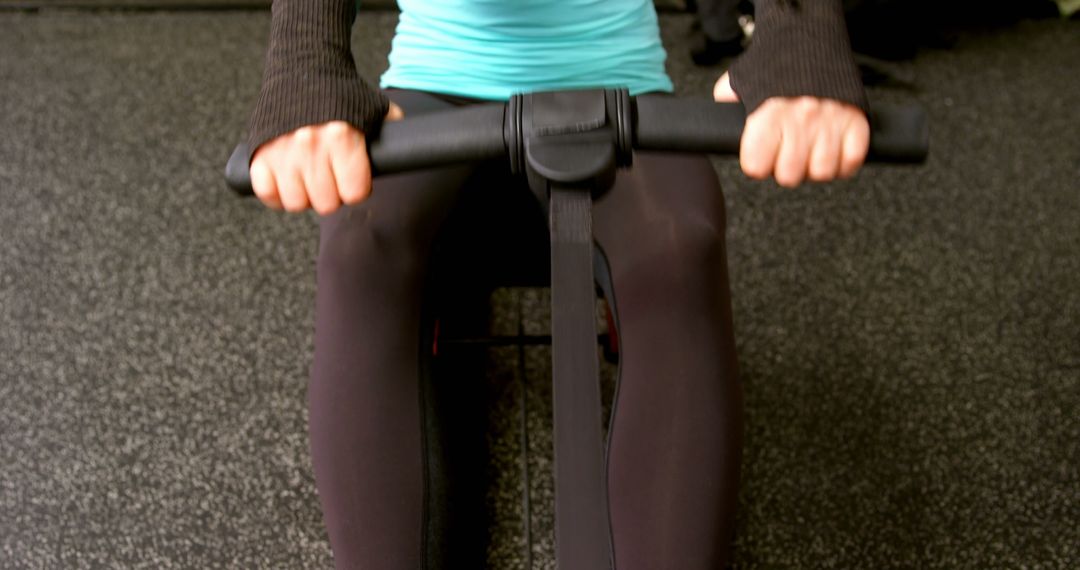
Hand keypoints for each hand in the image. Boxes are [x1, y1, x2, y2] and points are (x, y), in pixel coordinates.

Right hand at [249, 102, 404, 214]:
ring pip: (296, 202)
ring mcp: (282, 150)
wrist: (303, 64)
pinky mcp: (259, 151)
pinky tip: (286, 183)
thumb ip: (392, 129)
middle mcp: (311, 146)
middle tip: (331, 180)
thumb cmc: (342, 91)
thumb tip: (412, 146)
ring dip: (304, 197)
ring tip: (309, 181)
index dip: (357, 189)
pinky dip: (275, 194)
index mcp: (342, 137)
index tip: (353, 180)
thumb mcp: (374, 107)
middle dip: (332, 195)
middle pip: (326, 203)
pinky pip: (266, 192)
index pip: (354, 193)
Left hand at [713, 72, 868, 187]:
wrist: (811, 38)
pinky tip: (832, 150)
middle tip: (787, 153)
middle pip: (789, 175)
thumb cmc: (774, 64)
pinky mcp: (856, 121)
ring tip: (810, 151)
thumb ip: (728, 106)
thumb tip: (720, 125)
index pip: (756, 166)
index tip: (760, 157)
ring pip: (822, 172)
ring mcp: (831, 121)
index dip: (756, 164)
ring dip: (815, 167)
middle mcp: (800, 119)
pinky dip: (844, 162)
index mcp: (768, 113)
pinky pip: (852, 161)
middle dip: (785, 169)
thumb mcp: (741, 81)